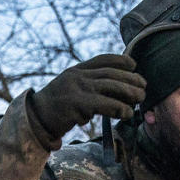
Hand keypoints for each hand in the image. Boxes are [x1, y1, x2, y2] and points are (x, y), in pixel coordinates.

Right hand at [29, 54, 144, 139]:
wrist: (36, 119)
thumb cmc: (57, 109)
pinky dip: (119, 108)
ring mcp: (76, 88)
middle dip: (130, 79)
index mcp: (76, 70)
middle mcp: (77, 76)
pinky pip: (104, 104)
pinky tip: (127, 113)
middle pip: (110, 73)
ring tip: (141, 98)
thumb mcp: (71, 90)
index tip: (134, 65)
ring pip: (110, 86)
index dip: (120, 60)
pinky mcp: (77, 104)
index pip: (102, 59)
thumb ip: (88, 86)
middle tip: (144, 86)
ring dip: (129, 92)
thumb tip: (115, 93)